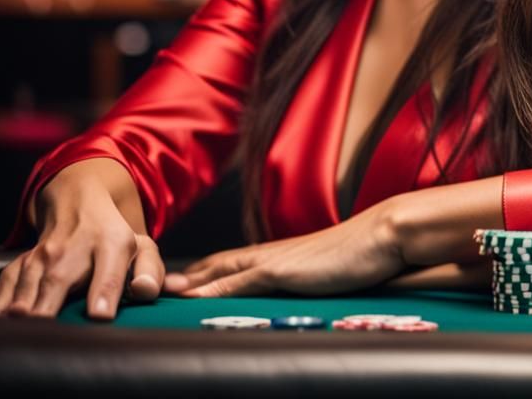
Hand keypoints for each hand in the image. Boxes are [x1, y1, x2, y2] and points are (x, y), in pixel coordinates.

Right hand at [0, 160, 163, 319]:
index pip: (108, 274)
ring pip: (27, 288)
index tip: (99, 315)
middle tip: (50, 332)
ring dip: (23, 313)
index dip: (103, 295)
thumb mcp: (140, 248)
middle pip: (57, 282)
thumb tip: (145, 291)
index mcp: (111, 244)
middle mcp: (73, 249)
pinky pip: (6, 286)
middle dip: (50, 310)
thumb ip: (150, 270)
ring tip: (27, 332)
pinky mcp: (21, 264)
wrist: (78, 204)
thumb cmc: (112, 237)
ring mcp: (43, 256)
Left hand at [164, 198, 405, 297]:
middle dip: (183, 277)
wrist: (384, 235)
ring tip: (155, 291)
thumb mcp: (326, 271)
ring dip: (188, 282)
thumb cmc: (363, 254)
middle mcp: (270, 254)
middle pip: (214, 263)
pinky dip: (213, 288)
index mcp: (279, 255)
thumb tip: (300, 289)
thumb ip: (307, 278)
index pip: (229, 262)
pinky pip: (239, 281)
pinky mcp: (281, 270)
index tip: (175, 284)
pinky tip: (192, 297)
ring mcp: (273, 261)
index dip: (201, 273)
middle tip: (148, 285)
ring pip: (218, 270)